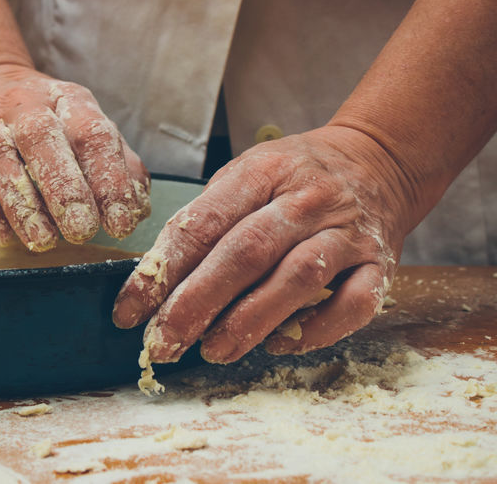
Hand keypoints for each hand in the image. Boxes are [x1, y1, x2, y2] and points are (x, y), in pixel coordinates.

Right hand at [0, 64, 150, 250]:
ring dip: (20, 202)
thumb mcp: (89, 132)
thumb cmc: (51, 124)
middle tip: (81, 230)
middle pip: (41, 138)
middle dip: (64, 188)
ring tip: (42, 240)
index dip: (109, 179)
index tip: (121, 222)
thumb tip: (136, 209)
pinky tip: (1, 236)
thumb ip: (118, 167)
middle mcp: (24, 105)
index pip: (92, 134)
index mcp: (68, 100)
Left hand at [113, 126, 415, 363]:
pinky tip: (280, 345)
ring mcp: (347, 232)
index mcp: (262, 172)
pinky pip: (355, 303)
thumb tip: (157, 282)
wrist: (377, 161)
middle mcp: (306, 200)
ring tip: (213, 350)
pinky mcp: (381, 263)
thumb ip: (206, 221)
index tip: (130, 310)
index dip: (162, 270)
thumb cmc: (294, 176)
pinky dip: (317, 329)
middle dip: (197, 303)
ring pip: (298, 277)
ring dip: (251, 320)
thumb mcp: (245, 175)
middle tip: (164, 342)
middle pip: (246, 253)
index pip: (203, 223)